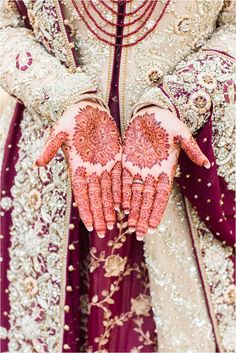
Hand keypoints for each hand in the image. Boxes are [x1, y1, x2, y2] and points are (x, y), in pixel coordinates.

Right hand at [36, 101, 121, 237]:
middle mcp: (91, 170)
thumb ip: (51, 147)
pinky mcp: (115, 158)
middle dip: (100, 215)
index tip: (90, 225)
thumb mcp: (60, 130)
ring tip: (115, 224)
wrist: (89, 107)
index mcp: (77, 166)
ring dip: (111, 208)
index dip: (86, 209)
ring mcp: (103, 165)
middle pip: (96, 197)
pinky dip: (122, 192)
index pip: (81, 193)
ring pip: (109, 191)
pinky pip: (120, 178)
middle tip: (104, 232)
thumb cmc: (72, 117)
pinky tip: (125, 205)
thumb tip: (37, 163)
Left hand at [122, 106, 209, 239]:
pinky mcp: (127, 162)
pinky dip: (120, 193)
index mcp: (165, 169)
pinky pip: (123, 181)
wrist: (150, 112)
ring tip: (129, 226)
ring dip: (132, 210)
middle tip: (139, 234)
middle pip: (146, 199)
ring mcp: (139, 168)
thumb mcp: (180, 133)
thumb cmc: (167, 121)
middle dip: (143, 216)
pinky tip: (118, 207)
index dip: (157, 210)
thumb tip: (206, 164)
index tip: (153, 226)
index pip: (161, 195)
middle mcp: (152, 173)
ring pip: (134, 193)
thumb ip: (191, 149)